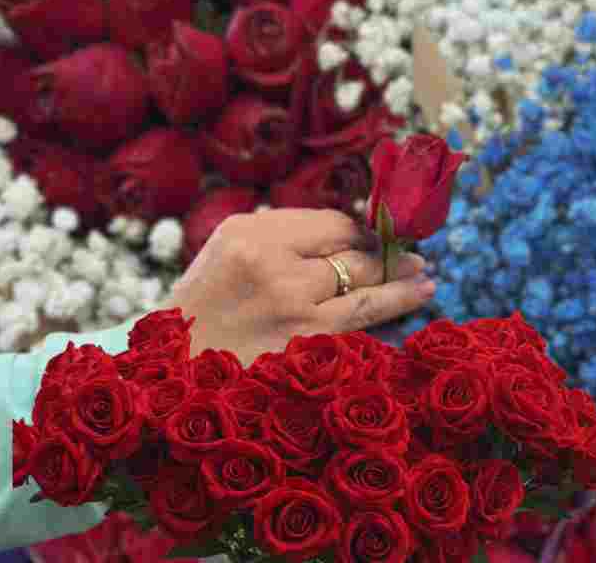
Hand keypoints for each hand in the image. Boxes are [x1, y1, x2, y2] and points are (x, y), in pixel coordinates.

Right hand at [160, 207, 434, 364]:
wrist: (170, 373)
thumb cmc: (202, 309)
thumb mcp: (226, 253)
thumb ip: (281, 236)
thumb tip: (349, 230)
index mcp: (249, 234)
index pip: (328, 223)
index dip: (362, 228)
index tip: (380, 233)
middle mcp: (272, 264)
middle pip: (350, 250)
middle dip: (386, 251)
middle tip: (411, 253)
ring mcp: (291, 306)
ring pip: (363, 284)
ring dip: (401, 277)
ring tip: (425, 274)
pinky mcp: (304, 345)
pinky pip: (358, 320)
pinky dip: (391, 305)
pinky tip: (415, 296)